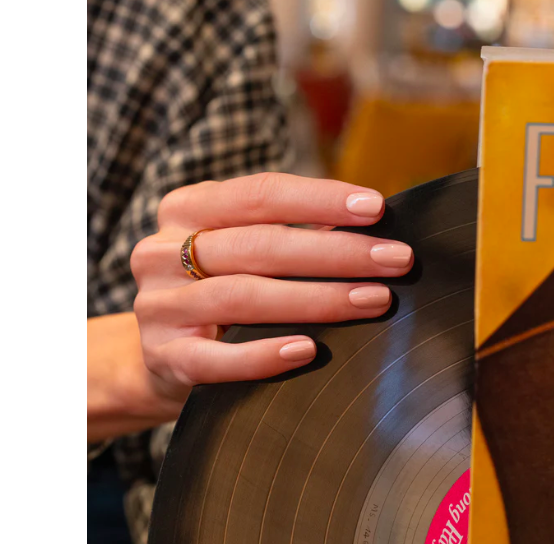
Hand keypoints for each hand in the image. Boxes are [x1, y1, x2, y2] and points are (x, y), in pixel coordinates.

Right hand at [128, 172, 412, 424]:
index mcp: (187, 209)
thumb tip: (375, 231)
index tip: (377, 208)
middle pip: (259, 244)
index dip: (321, 199)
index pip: (260, 194)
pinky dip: (262, 355)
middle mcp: (162, 251)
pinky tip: (308, 350)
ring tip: (374, 300)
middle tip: (396, 260)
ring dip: (316, 299)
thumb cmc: (221, 288)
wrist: (156, 356)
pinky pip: (214, 359)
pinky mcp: (162, 358)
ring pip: (242, 297)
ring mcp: (158, 306)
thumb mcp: (243, 249)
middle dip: (337, 252)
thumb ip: (293, 234)